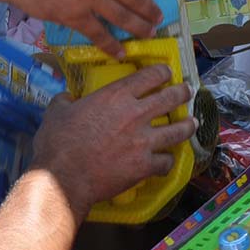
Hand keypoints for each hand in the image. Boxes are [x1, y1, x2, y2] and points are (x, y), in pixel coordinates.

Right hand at [29, 65, 194, 221]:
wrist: (63, 177)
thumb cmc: (58, 143)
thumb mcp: (56, 112)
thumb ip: (66, 101)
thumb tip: (67, 98)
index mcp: (116, 95)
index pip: (150, 76)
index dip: (163, 72)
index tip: (167, 72)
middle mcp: (136, 114)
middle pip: (171, 98)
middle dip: (183, 93)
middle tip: (188, 91)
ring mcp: (144, 141)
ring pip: (178, 130)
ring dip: (188, 126)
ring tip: (193, 123)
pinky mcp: (145, 165)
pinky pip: (166, 162)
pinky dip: (167, 161)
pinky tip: (167, 161)